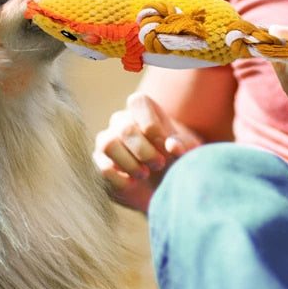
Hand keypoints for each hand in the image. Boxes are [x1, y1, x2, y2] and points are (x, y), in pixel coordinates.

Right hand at [93, 92, 201, 211]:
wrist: (163, 186)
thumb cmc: (176, 160)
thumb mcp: (187, 152)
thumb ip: (184, 146)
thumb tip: (171, 145)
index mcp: (143, 111)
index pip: (137, 102)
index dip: (151, 124)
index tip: (165, 144)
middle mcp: (121, 122)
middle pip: (125, 128)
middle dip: (145, 151)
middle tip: (160, 164)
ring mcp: (107, 141)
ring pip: (108, 144)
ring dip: (130, 164)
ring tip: (144, 174)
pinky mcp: (99, 163)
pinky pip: (103, 168)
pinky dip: (122, 180)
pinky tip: (133, 183)